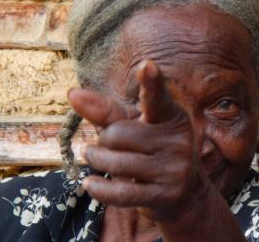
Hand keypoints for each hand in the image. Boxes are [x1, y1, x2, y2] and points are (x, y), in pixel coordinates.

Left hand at [68, 60, 210, 220]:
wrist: (186, 192)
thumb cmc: (153, 149)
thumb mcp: (135, 126)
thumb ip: (106, 110)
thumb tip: (72, 93)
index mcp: (172, 116)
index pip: (158, 98)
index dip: (151, 82)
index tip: (147, 65)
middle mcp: (178, 140)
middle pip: (118, 134)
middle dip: (104, 140)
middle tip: (107, 144)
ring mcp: (174, 169)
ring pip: (117, 162)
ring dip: (98, 160)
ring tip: (96, 158)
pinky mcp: (165, 195)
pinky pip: (122, 192)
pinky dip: (100, 189)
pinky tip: (91, 184)